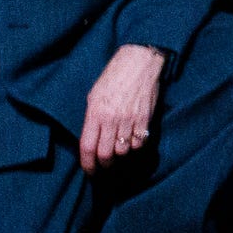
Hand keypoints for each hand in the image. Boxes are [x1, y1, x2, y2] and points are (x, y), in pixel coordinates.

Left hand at [79, 43, 166, 172]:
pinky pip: (139, 143)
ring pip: (123, 151)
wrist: (138, 62)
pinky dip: (135, 146)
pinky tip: (132, 141)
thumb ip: (92, 118)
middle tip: (104, 166)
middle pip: (105, 154)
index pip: (88, 147)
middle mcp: (112, 118)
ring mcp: (129, 119)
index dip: (87, 164)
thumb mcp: (94, 95)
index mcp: (95, 112)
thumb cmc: (113, 77)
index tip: (89, 170)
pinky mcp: (145, 119)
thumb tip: (92, 141)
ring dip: (120, 155)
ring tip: (118, 150)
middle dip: (104, 165)